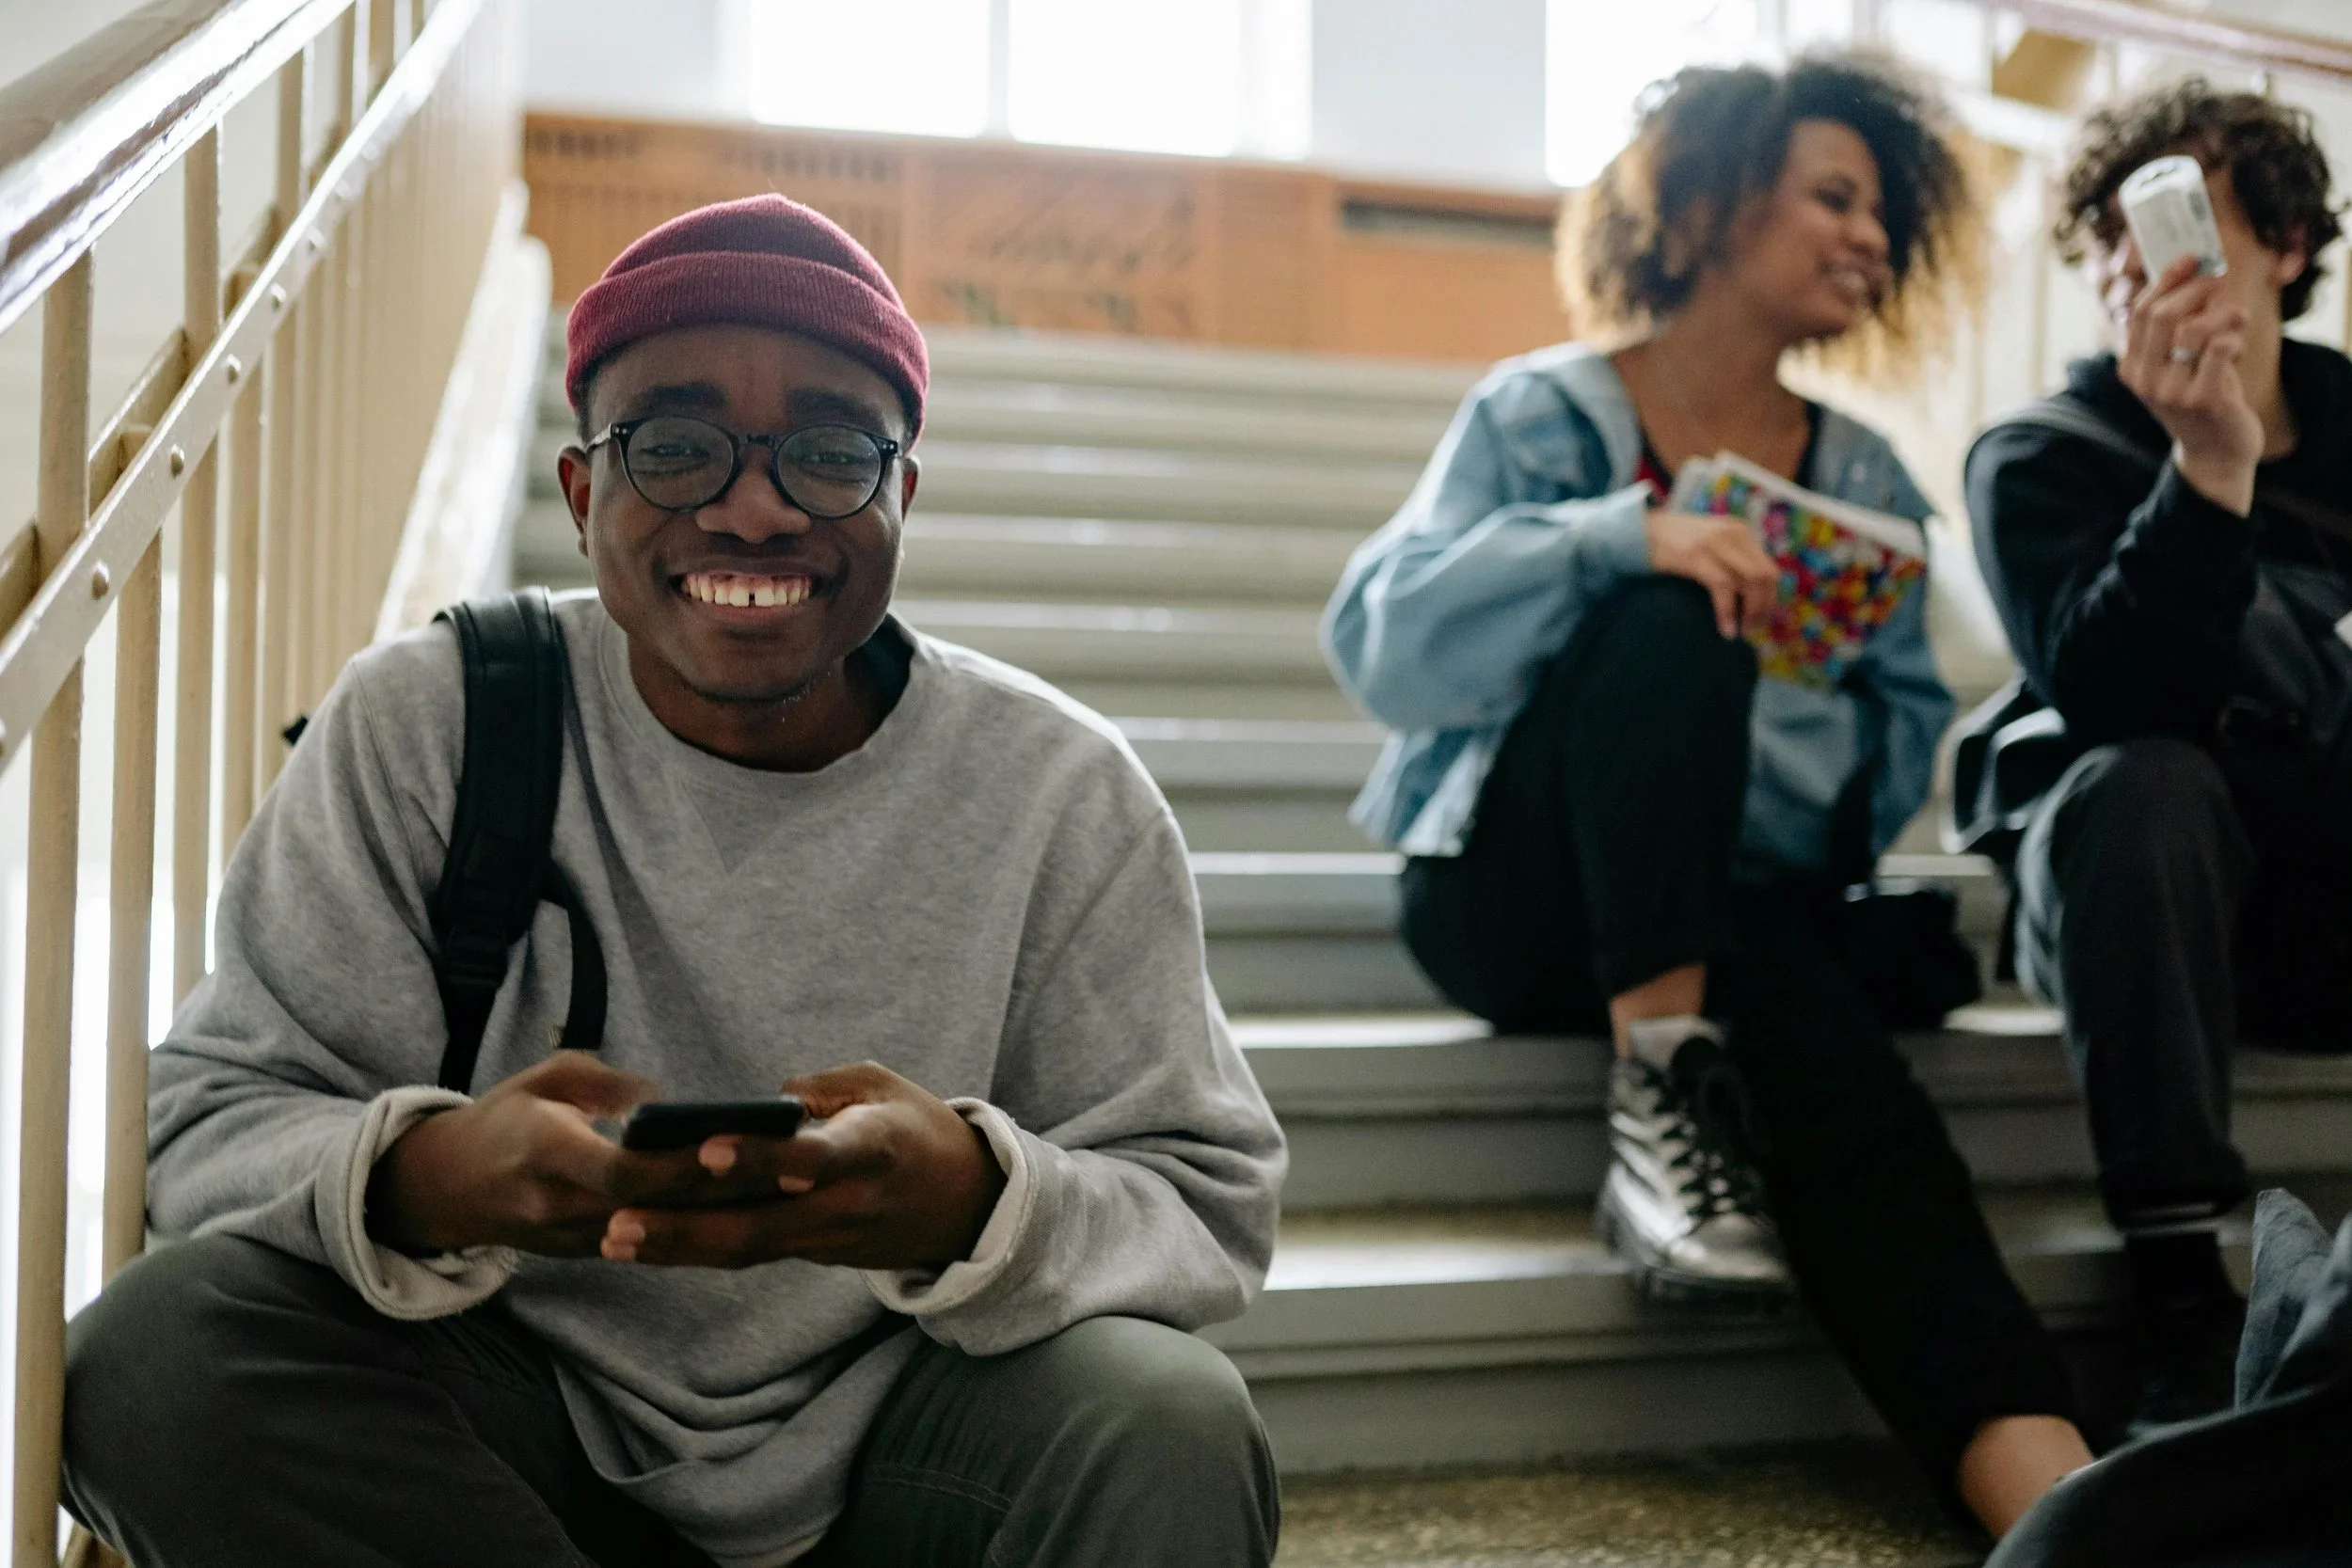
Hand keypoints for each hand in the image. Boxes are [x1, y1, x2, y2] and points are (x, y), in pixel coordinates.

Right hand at [366, 1053, 770, 1256]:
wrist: (449, 1188)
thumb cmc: (506, 1118)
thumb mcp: (545, 1079)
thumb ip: (602, 1084)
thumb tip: (661, 1101)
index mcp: (547, 1153)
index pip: (620, 1172)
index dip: (675, 1166)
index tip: (727, 1146)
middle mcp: (564, 1206)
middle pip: (658, 1207)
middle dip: (725, 1193)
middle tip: (795, 1170)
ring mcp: (579, 1238)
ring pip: (664, 1232)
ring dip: (726, 1215)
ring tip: (794, 1189)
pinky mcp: (594, 1252)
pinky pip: (656, 1242)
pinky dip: (703, 1228)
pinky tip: (759, 1211)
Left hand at [601, 1062, 1007, 1272]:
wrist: (968, 1206)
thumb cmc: (919, 1129)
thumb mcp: (884, 1086)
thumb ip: (825, 1089)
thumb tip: (770, 1101)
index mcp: (872, 1148)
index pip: (813, 1158)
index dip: (761, 1158)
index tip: (708, 1151)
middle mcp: (846, 1204)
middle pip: (760, 1225)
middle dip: (686, 1227)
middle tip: (619, 1222)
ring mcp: (828, 1238)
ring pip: (747, 1250)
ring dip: (678, 1248)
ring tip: (614, 1240)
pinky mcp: (814, 1253)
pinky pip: (750, 1253)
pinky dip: (697, 1248)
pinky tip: (643, 1242)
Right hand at [1645, 509, 1781, 637]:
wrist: (1634, 531)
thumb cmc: (1668, 544)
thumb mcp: (1707, 545)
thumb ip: (1728, 559)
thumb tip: (1747, 594)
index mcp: (1739, 531)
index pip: (1770, 569)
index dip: (1770, 599)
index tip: (1760, 620)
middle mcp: (1733, 534)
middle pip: (1765, 577)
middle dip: (1764, 608)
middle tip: (1752, 630)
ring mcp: (1715, 543)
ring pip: (1751, 582)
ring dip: (1750, 612)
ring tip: (1741, 632)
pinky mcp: (1696, 556)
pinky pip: (1724, 588)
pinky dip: (1728, 613)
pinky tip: (1725, 630)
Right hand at [2113, 253, 2260, 514]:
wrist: (2214, 452)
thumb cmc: (2197, 398)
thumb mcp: (2173, 367)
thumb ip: (2171, 331)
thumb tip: (2187, 274)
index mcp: (2130, 368)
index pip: (2140, 312)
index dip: (2167, 280)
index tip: (2191, 259)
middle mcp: (2144, 380)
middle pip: (2163, 315)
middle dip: (2196, 289)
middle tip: (2220, 281)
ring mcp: (2172, 393)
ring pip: (2194, 329)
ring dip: (2223, 314)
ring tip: (2238, 318)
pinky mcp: (2204, 400)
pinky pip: (2220, 349)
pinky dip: (2233, 339)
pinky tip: (2236, 348)